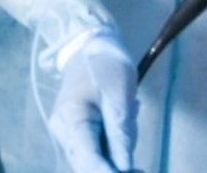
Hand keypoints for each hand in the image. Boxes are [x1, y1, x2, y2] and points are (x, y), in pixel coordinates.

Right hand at [48, 30, 137, 172]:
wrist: (90, 46)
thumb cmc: (106, 65)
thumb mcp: (119, 94)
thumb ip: (121, 132)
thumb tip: (125, 167)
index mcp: (70, 120)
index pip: (87, 160)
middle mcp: (64, 133)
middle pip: (88, 165)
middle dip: (115, 168)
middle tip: (142, 167)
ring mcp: (69, 134)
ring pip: (94, 159)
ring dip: (117, 158)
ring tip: (132, 120)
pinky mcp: (79, 133)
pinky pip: (97, 150)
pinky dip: (114, 148)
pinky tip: (126, 125)